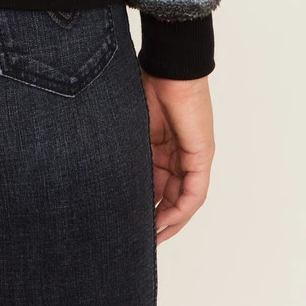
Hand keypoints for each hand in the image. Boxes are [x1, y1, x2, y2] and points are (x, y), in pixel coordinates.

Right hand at [141, 72, 213, 245]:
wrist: (168, 67)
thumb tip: (104, 172)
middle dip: (154, 218)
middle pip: (168, 196)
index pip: (154, 185)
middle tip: (136, 238)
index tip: (125, 222)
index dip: (142, 205)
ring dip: (168, 221)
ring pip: (181, 199)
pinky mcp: (201, 156)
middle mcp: (178, 155)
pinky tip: (165, 223)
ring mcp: (191, 156)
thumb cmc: (145, 86)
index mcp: (160, 147)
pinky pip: (193, 192)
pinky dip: (181, 210)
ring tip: (150, 238)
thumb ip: (126, 151)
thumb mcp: (131, 128)